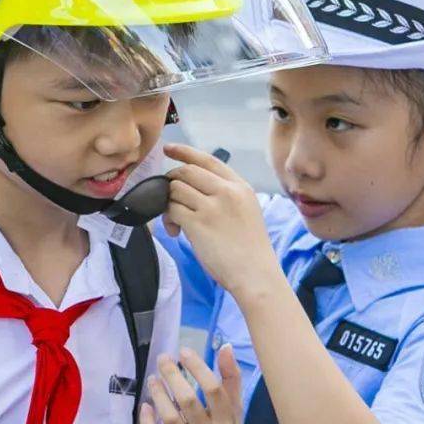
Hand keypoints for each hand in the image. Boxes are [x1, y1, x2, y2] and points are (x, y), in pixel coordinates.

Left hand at [140, 345, 243, 423]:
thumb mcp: (235, 415)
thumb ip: (231, 382)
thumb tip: (226, 347)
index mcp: (228, 423)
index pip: (214, 391)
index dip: (198, 368)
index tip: (184, 352)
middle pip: (188, 401)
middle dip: (173, 375)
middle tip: (163, 358)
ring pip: (170, 418)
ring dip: (158, 394)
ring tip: (153, 379)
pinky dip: (148, 421)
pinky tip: (145, 405)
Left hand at [163, 143, 280, 299]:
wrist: (255, 274)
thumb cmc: (250, 249)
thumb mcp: (247, 210)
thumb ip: (226, 195)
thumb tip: (193, 187)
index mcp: (239, 186)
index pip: (207, 160)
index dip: (185, 152)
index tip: (168, 149)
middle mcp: (226, 191)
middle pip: (186, 172)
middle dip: (171, 182)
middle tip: (169, 199)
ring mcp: (212, 206)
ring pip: (175, 190)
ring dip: (167, 204)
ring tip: (175, 222)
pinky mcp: (198, 223)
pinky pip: (172, 209)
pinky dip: (168, 219)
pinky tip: (175, 232)